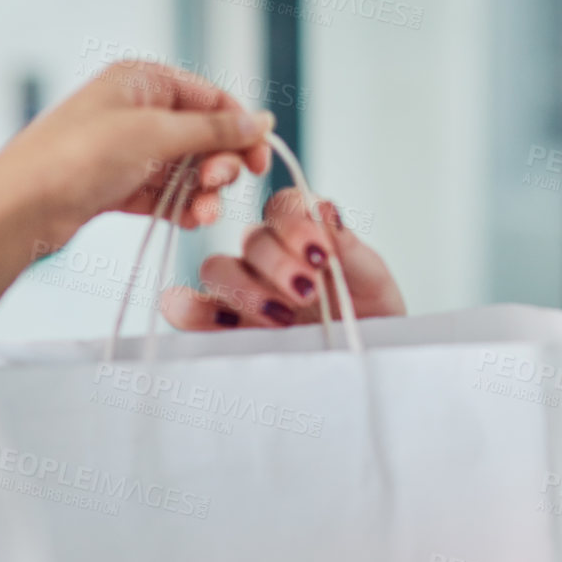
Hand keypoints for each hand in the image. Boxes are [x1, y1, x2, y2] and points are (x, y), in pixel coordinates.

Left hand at [0, 61, 274, 318]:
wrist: (20, 208)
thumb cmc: (77, 157)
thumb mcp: (156, 134)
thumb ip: (215, 129)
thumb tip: (262, 120)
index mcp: (142, 81)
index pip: (212, 98)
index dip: (241, 128)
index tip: (260, 160)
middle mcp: (137, 110)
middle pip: (204, 135)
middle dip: (219, 163)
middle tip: (218, 184)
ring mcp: (128, 149)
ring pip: (188, 169)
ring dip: (204, 191)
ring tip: (204, 212)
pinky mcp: (120, 185)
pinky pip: (167, 193)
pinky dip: (184, 206)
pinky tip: (191, 220)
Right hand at [161, 186, 405, 328]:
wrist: (371, 357)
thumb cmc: (372, 316)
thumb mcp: (372, 282)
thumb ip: (350, 249)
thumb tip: (325, 210)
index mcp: (303, 233)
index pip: (282, 205)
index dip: (294, 223)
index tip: (320, 254)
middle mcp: (268, 256)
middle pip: (251, 241)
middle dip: (277, 263)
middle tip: (308, 292)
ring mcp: (243, 290)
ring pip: (217, 269)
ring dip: (244, 289)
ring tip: (282, 319)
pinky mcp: (224, 326)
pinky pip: (189, 309)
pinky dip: (191, 310)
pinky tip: (220, 322)